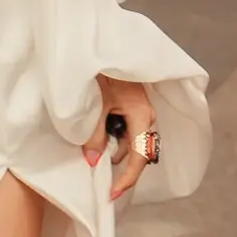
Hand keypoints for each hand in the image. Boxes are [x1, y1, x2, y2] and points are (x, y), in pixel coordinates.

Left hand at [89, 76, 160, 201]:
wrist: (96, 41)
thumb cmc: (97, 71)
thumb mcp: (94, 106)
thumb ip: (94, 136)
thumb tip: (94, 161)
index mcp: (141, 115)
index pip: (139, 158)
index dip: (126, 180)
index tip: (111, 195)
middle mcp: (147, 114)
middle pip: (135, 150)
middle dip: (116, 163)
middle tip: (93, 169)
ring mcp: (141, 107)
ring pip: (130, 139)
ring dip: (113, 147)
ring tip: (90, 144)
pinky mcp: (133, 102)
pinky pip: (126, 127)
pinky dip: (112, 135)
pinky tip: (96, 130)